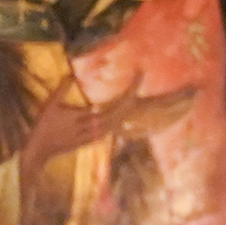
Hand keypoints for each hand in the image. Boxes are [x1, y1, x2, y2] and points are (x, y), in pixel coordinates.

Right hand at [25, 86, 189, 165]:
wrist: (41, 152)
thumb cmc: (44, 128)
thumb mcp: (50, 106)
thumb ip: (62, 90)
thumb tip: (71, 74)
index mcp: (94, 121)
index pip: (120, 104)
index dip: (131, 88)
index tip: (141, 72)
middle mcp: (104, 130)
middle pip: (136, 115)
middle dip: (161, 105)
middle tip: (184, 91)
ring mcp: (103, 135)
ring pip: (134, 123)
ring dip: (155, 114)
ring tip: (176, 103)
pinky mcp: (100, 137)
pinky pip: (125, 128)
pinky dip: (139, 121)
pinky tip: (149, 119)